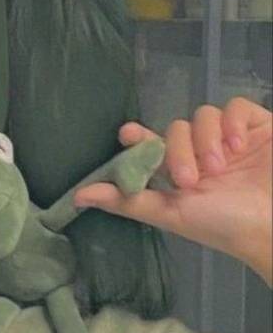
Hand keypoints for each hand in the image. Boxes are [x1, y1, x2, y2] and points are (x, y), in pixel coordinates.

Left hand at [74, 97, 271, 285]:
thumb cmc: (222, 225)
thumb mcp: (169, 213)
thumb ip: (126, 202)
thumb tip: (78, 197)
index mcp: (179, 173)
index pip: (152, 145)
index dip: (138, 136)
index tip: (127, 134)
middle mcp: (202, 154)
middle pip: (176, 129)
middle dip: (178, 152)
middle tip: (190, 179)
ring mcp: (230, 140)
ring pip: (203, 116)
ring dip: (206, 141)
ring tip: (220, 168)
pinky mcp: (258, 128)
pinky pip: (236, 107)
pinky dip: (233, 123)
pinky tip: (239, 146)